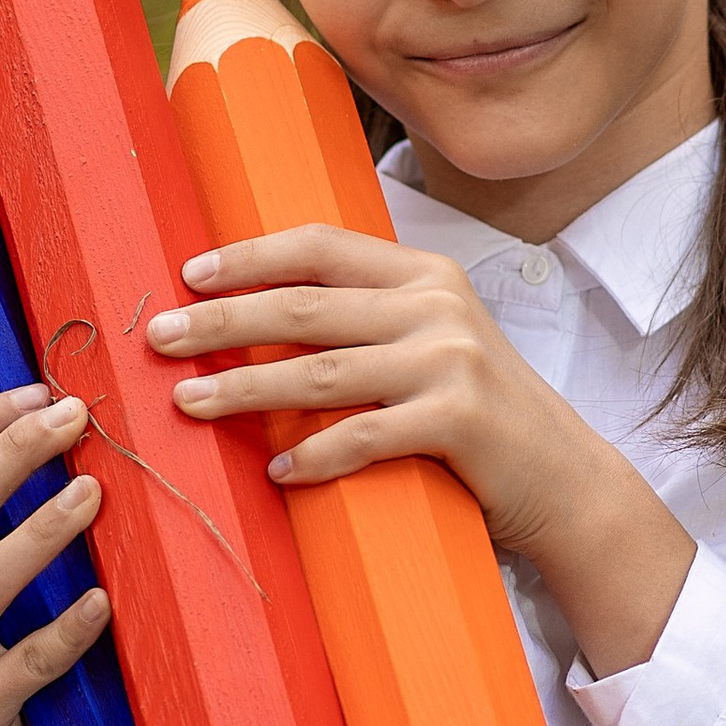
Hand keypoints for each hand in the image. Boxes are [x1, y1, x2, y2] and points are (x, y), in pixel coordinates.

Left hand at [146, 227, 694, 678]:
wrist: (566, 478)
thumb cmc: (481, 414)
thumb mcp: (432, 344)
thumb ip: (367, 321)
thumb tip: (259, 316)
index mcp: (424, 275)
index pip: (320, 247)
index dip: (249, 257)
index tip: (188, 275)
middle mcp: (437, 306)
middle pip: (304, 306)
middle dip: (222, 322)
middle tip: (159, 338)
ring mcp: (450, 362)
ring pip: (320, 371)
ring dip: (244, 388)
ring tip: (188, 403)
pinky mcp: (458, 421)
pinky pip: (362, 437)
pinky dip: (312, 456)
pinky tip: (275, 469)